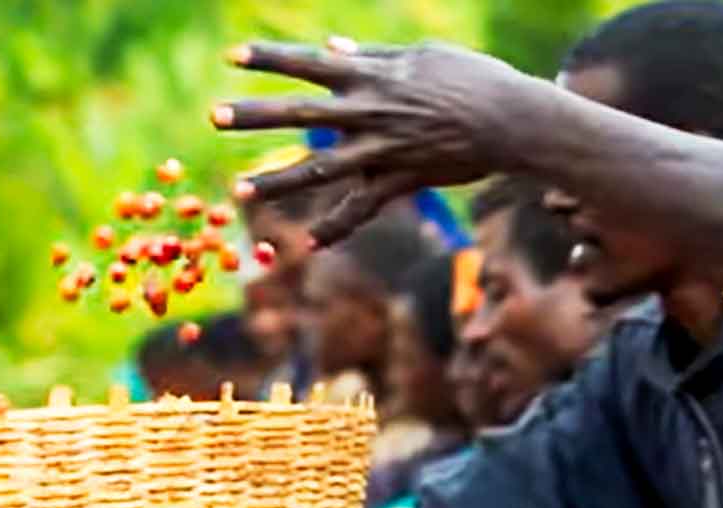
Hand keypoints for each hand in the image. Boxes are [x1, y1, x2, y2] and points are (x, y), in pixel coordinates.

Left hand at [212, 40, 529, 243]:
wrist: (509, 120)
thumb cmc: (470, 79)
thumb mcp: (421, 56)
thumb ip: (372, 56)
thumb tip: (333, 48)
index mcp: (371, 75)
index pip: (309, 63)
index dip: (270, 59)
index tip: (232, 57)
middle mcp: (368, 112)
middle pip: (300, 113)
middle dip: (254, 114)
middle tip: (214, 116)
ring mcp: (380, 150)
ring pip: (318, 170)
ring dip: (276, 182)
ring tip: (239, 193)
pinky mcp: (398, 181)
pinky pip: (360, 209)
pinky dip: (336, 227)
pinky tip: (310, 243)